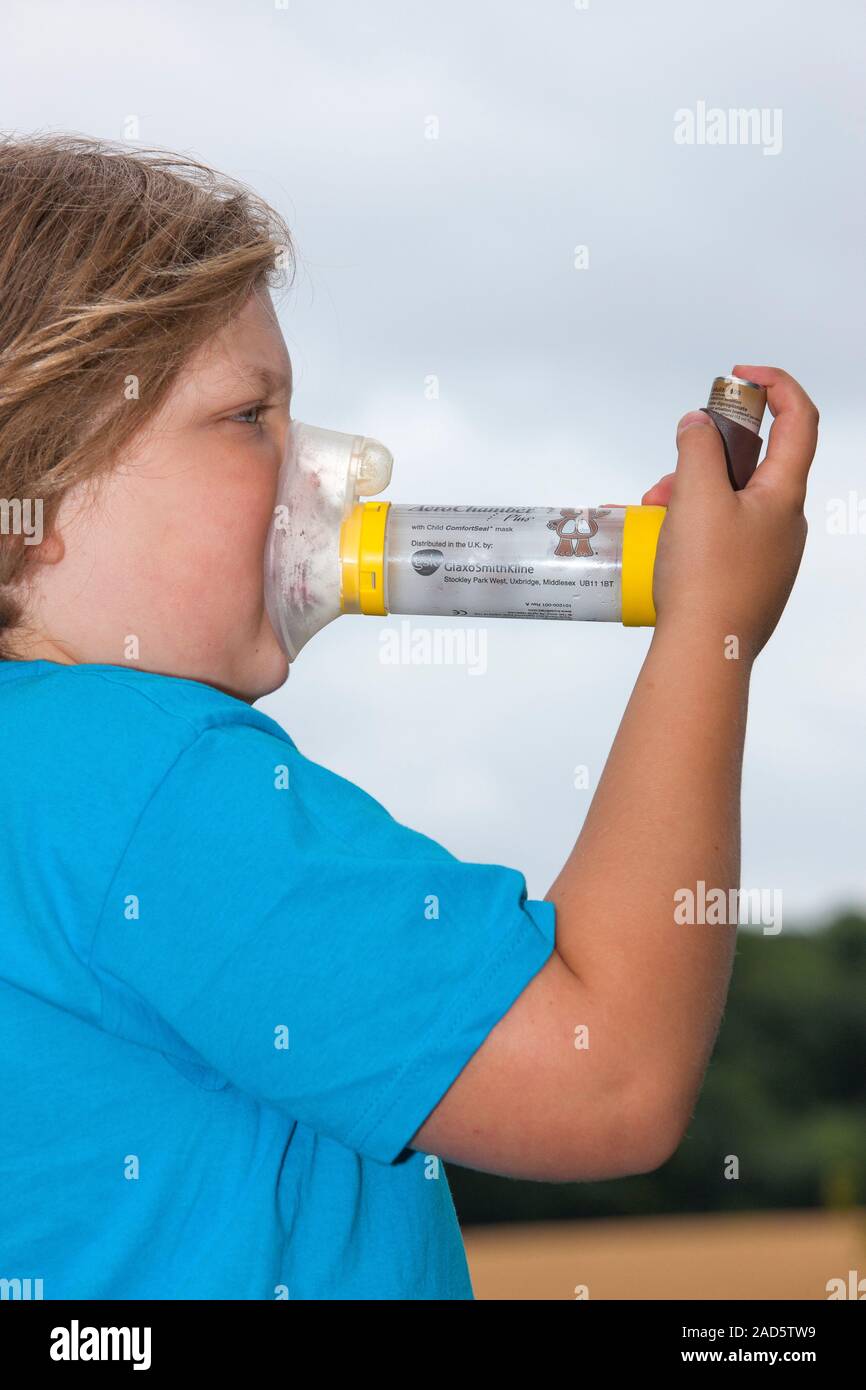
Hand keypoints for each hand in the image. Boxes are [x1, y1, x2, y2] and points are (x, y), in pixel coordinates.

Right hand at [641, 365, 818, 658]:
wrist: (706, 652)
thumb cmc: (706, 577)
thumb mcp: (695, 497)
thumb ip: (696, 449)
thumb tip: (698, 425)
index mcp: (784, 496)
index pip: (800, 420)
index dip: (775, 385)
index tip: (738, 377)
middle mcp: (786, 524)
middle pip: (755, 464)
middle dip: (707, 456)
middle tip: (671, 470)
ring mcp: (771, 557)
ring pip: (734, 503)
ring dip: (693, 494)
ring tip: (656, 511)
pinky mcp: (750, 582)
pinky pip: (725, 537)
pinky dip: (696, 526)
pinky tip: (666, 542)